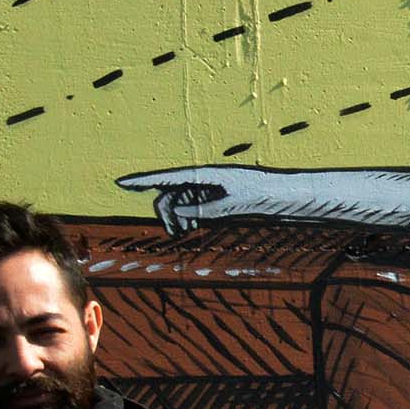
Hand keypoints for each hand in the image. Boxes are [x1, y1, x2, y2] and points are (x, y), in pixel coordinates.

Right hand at [118, 165, 280, 234]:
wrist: (288, 195)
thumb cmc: (265, 195)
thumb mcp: (236, 204)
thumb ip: (206, 208)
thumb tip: (177, 212)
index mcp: (206, 174)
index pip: (168, 177)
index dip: (143, 181)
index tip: (121, 182)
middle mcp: (204, 179)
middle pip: (170, 193)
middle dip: (165, 212)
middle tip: (175, 234)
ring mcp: (209, 187)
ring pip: (179, 201)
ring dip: (177, 217)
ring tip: (185, 233)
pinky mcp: (216, 197)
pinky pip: (192, 205)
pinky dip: (187, 216)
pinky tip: (192, 227)